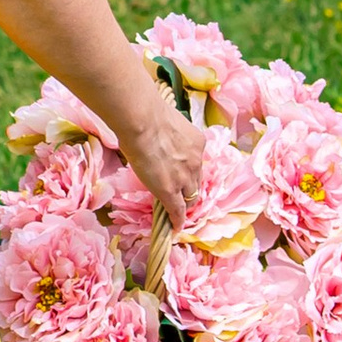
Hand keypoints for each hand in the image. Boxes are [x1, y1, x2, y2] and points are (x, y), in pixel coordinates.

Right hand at [116, 73, 209, 225]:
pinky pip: (177, 210)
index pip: (196, 162)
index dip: (190, 171)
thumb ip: (169, 136)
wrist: (143, 122)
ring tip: (177, 211)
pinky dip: (177, 220)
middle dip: (190, 188)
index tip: (184, 175)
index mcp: (197, 142)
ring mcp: (185, 177)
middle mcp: (196, 160)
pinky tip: (175, 226)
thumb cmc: (147, 115)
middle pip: (196, 181)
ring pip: (189, 196)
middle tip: (180, 193)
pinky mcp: (171, 191)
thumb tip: (157, 136)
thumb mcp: (167, 123)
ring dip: (183, 202)